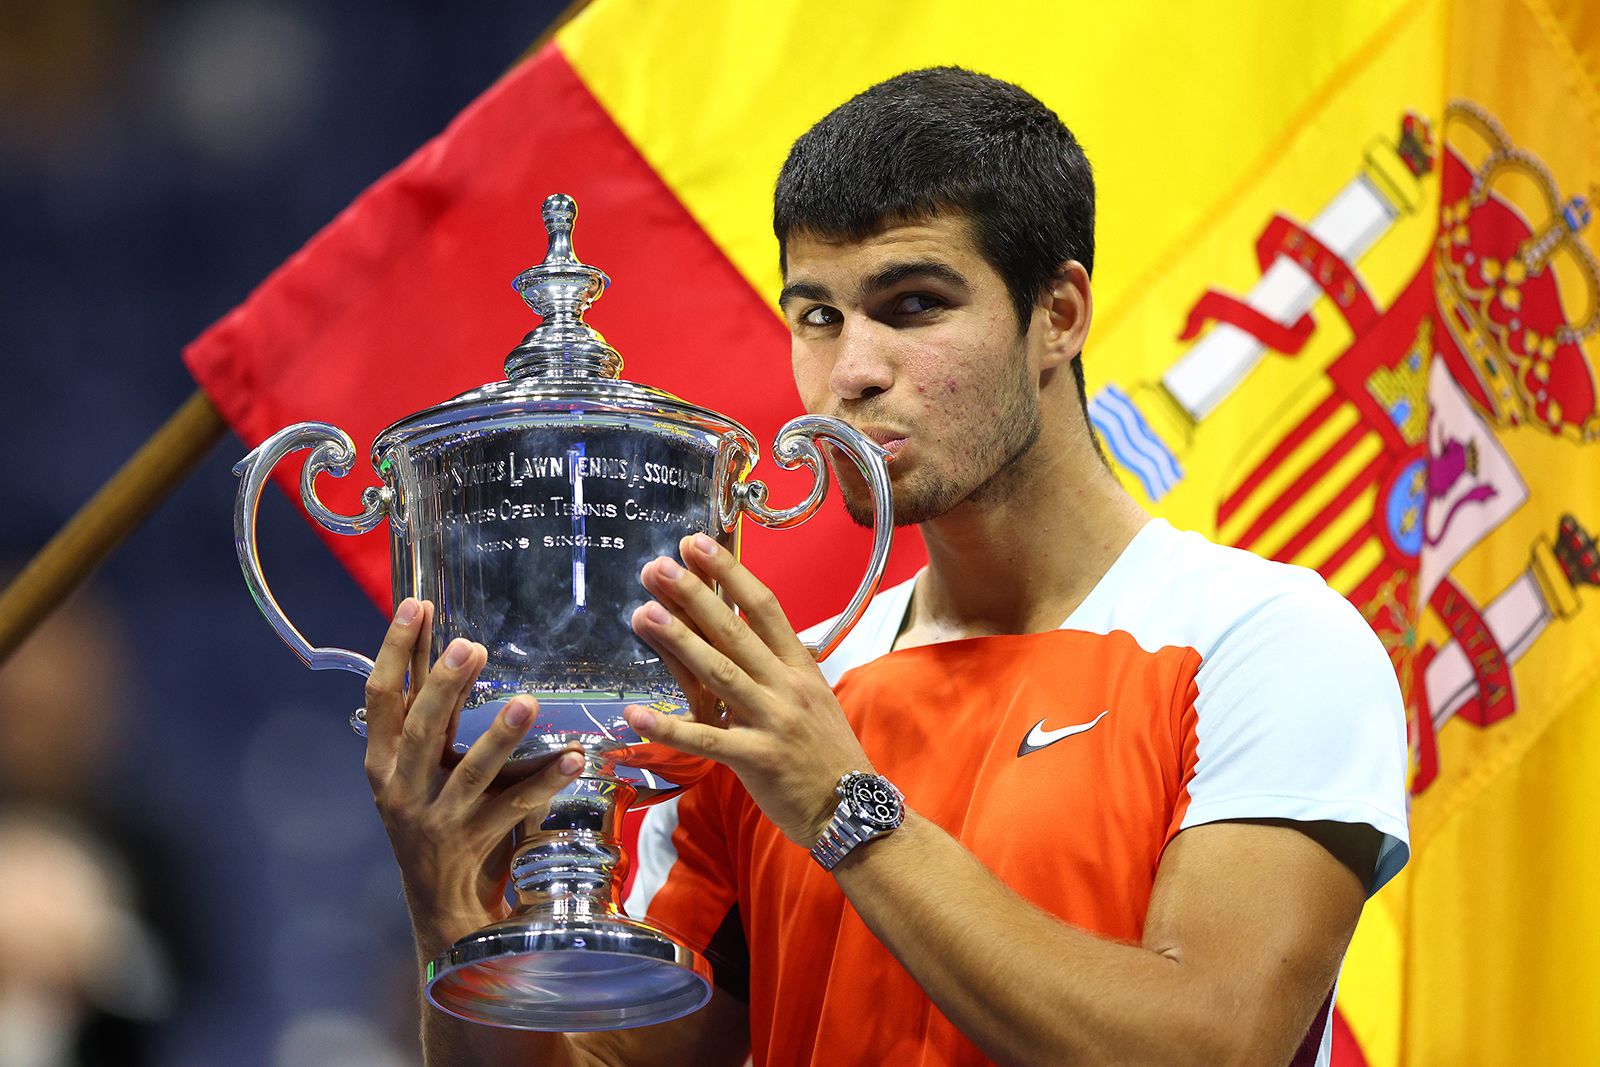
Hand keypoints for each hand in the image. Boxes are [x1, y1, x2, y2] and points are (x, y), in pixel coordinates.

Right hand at [363, 598, 584, 958]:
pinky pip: (514, 807)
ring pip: (470, 773)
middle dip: (444, 686)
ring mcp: (437, 819)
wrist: (440, 905)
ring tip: (528, 702)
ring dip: (500, 736)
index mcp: (382, 762)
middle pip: (421, 730)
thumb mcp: (421, 767)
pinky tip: (574, 757)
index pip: (380, 697)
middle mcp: (401, 789)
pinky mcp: (473, 843)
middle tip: (472, 645)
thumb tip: (453, 647)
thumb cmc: (434, 816)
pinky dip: (545, 781)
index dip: (394, 650)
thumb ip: (437, 716)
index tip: (415, 604)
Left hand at [623, 534, 873, 846]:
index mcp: (800, 667)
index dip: (729, 573)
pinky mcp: (755, 759)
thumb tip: (743, 632)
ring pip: (719, 674)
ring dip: (678, 642)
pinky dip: (668, 726)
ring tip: (643, 613)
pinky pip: (705, 738)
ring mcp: (772, 722)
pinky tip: (635, 713)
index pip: (764, 607)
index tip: (697, 545)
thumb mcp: (814, 698)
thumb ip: (780, 666)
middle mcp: (787, 687)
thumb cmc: (827, 753)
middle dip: (694, 595)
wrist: (852, 809)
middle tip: (657, 567)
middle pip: (735, 632)